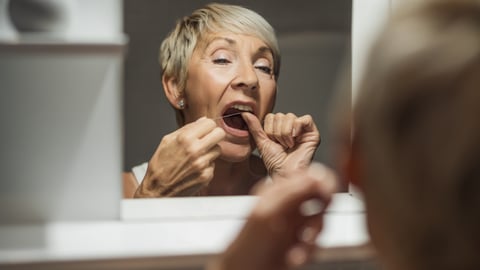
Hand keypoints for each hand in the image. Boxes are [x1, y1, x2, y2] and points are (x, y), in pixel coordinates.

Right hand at [134, 117, 225, 196]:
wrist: (157, 189)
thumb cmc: (160, 166)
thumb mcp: (167, 141)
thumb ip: (186, 129)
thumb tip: (202, 121)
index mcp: (185, 139)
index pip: (210, 123)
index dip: (207, 126)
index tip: (205, 129)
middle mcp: (196, 150)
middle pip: (220, 134)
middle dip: (214, 135)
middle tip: (207, 139)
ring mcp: (202, 164)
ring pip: (218, 150)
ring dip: (210, 151)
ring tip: (197, 156)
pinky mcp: (206, 176)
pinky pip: (213, 164)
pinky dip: (206, 165)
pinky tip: (195, 168)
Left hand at [208, 163, 337, 269]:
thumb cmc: (248, 248)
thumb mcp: (270, 213)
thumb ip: (293, 192)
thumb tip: (316, 174)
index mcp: (276, 191)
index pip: (306, 174)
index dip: (322, 182)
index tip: (326, 195)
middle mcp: (286, 204)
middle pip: (318, 196)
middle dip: (320, 213)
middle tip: (311, 227)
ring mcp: (293, 223)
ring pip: (320, 219)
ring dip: (314, 236)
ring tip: (300, 248)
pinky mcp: (298, 241)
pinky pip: (317, 238)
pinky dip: (310, 250)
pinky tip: (296, 256)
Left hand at [242, 112, 320, 176]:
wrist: (284, 174)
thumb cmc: (275, 163)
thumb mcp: (262, 142)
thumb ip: (254, 127)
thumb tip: (246, 114)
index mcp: (280, 128)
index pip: (271, 116)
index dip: (269, 129)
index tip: (271, 142)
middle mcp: (291, 127)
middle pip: (281, 115)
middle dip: (277, 132)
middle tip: (281, 145)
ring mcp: (303, 130)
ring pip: (290, 117)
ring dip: (285, 133)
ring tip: (287, 145)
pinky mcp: (313, 133)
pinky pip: (305, 119)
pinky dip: (297, 128)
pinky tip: (295, 140)